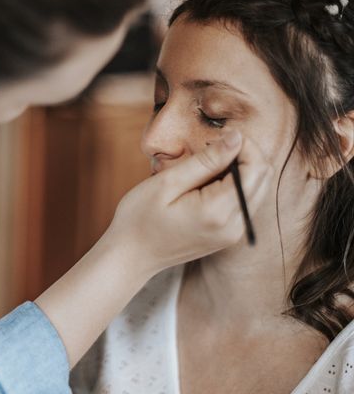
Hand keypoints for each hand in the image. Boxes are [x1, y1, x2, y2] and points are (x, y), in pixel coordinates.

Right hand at [102, 130, 272, 275]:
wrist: (130, 257)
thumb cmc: (139, 218)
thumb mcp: (167, 182)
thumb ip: (206, 161)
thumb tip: (236, 138)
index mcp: (219, 211)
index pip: (256, 168)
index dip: (244, 145)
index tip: (217, 137)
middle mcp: (234, 226)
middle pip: (263, 178)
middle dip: (245, 155)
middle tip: (211, 147)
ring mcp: (233, 234)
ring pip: (257, 189)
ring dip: (240, 170)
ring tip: (205, 165)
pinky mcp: (228, 236)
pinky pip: (245, 203)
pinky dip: (234, 185)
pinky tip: (207, 182)